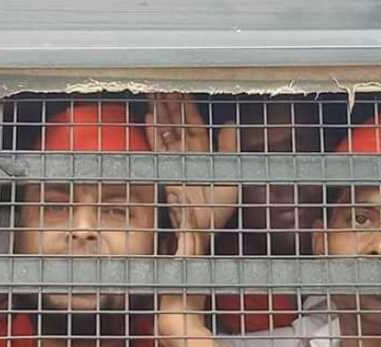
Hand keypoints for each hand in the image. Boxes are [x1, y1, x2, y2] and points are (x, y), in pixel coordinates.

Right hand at [146, 93, 237, 255]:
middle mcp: (187, 154)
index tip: (181, 89)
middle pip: (176, 123)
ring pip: (166, 131)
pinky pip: (157, 148)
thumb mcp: (232, 172)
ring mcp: (174, 161)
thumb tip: (231, 123)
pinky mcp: (164, 170)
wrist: (203, 227)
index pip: (193, 123)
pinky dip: (153, 133)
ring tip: (153, 94)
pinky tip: (148, 119)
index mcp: (203, 152)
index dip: (187, 106)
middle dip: (169, 104)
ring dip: (159, 113)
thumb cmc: (218, 207)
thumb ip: (230, 146)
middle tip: (161, 85)